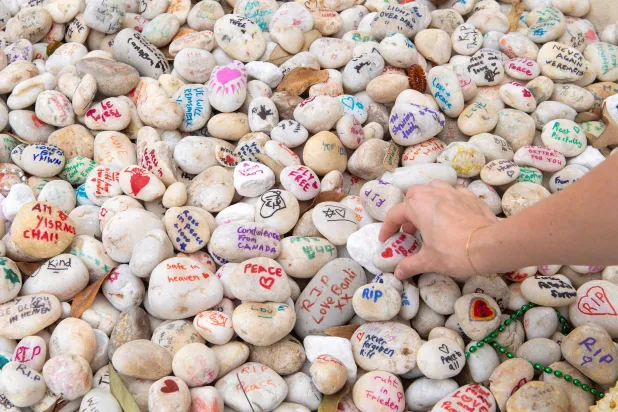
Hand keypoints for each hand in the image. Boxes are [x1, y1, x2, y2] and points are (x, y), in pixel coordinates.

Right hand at [379, 180, 498, 279]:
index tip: (386, 239)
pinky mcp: (470, 196)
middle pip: (413, 195)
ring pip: (433, 187)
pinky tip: (451, 213)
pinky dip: (448, 200)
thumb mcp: (429, 261)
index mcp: (418, 207)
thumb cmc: (454, 252)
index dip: (388, 227)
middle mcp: (433, 194)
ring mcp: (453, 192)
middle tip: (410, 228)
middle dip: (408, 209)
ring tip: (429, 216)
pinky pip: (454, 192)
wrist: (489, 245)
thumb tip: (398, 272)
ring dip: (427, 199)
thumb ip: (410, 265)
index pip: (395, 214)